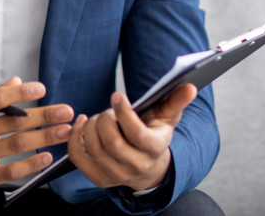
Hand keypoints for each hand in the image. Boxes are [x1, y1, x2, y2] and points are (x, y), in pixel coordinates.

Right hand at [0, 77, 73, 196]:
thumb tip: (17, 82)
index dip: (20, 92)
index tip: (41, 88)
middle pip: (13, 122)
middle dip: (43, 116)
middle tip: (66, 110)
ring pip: (15, 145)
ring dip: (43, 138)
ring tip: (64, 131)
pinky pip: (9, 171)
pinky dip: (30, 164)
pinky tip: (46, 157)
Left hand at [67, 84, 196, 191]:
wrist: (147, 166)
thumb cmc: (154, 132)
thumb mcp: (166, 116)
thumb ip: (176, 100)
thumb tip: (190, 87)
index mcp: (155, 149)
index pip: (136, 133)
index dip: (123, 112)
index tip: (116, 96)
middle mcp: (136, 166)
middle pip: (112, 142)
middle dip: (105, 119)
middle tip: (108, 111)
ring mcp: (116, 175)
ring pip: (94, 148)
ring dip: (91, 126)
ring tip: (98, 118)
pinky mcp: (98, 178)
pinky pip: (78, 158)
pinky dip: (75, 137)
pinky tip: (82, 123)